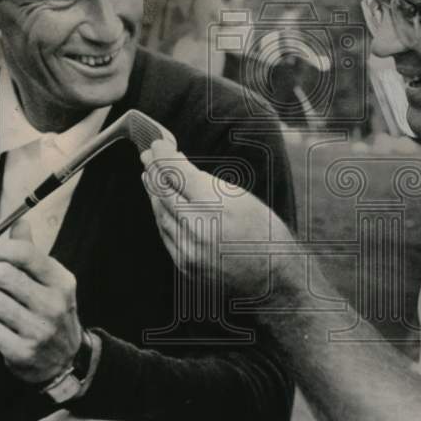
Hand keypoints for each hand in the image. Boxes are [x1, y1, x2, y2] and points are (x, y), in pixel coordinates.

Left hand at [0, 222, 82, 384]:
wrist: (65, 360)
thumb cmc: (51, 312)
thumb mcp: (51, 282)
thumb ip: (31, 253)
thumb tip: (19, 222)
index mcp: (61, 281)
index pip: (27, 255)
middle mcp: (53, 304)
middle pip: (6, 276)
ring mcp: (38, 330)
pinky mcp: (21, 351)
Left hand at [141, 140, 296, 296]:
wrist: (273, 277)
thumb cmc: (264, 232)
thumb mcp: (241, 196)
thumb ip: (206, 183)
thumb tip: (179, 168)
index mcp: (212, 205)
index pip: (175, 172)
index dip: (162, 155)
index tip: (157, 144)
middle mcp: (195, 227)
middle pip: (163, 191)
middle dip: (153, 170)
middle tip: (147, 155)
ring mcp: (187, 249)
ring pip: (160, 213)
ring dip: (153, 192)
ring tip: (149, 176)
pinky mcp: (185, 264)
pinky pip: (165, 234)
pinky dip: (160, 215)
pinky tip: (159, 205)